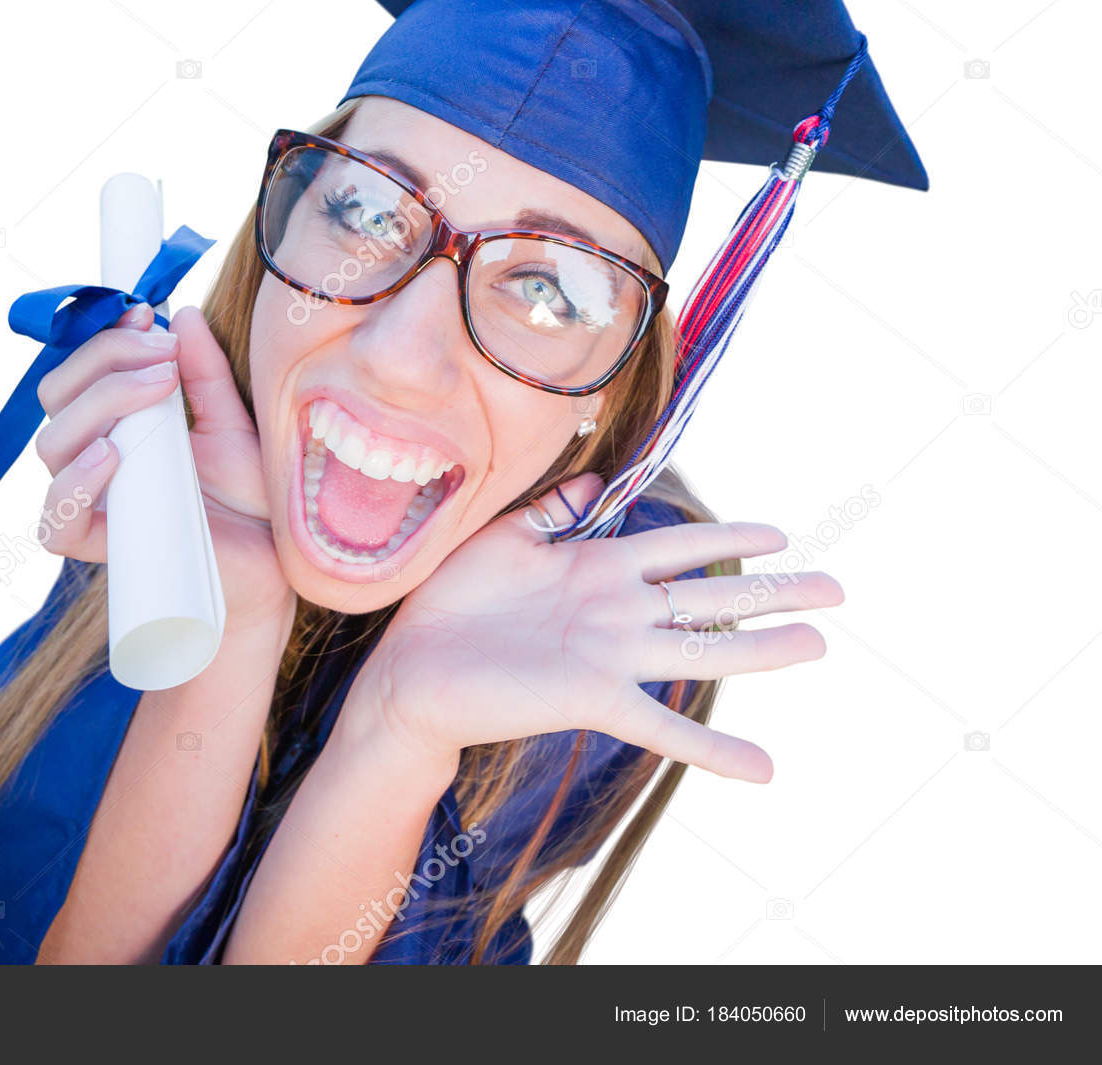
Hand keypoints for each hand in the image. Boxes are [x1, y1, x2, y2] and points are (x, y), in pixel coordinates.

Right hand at [30, 302, 293, 637]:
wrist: (271, 568)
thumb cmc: (247, 500)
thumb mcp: (232, 426)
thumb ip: (205, 375)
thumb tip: (183, 315)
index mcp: (115, 426)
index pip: (78, 373)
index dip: (102, 338)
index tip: (147, 314)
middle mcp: (94, 460)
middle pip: (57, 396)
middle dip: (105, 360)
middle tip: (163, 355)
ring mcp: (96, 503)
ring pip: (52, 445)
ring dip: (98, 402)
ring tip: (155, 389)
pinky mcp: (105, 547)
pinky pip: (57, 522)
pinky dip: (74, 485)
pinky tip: (111, 456)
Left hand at [345, 474, 840, 781]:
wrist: (409, 670)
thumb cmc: (449, 601)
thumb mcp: (503, 539)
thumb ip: (552, 511)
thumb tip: (593, 479)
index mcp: (597, 567)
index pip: (676, 545)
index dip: (727, 535)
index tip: (780, 531)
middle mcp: (616, 610)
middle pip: (710, 596)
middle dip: (774, 591)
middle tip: (838, 588)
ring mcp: (610, 655)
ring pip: (704, 648)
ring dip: (764, 650)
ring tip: (821, 646)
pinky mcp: (592, 696)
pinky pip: (664, 723)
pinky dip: (713, 747)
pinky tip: (765, 768)